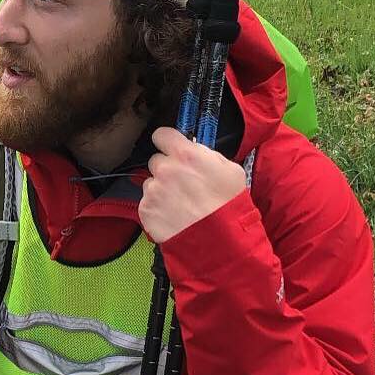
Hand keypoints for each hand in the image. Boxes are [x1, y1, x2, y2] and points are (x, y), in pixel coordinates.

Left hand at [139, 127, 246, 243]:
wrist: (218, 240)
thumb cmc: (228, 203)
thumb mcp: (229, 169)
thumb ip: (205, 154)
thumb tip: (192, 149)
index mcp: (185, 155)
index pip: (161, 134)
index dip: (166, 141)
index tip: (170, 147)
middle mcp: (164, 169)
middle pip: (156, 160)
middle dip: (166, 169)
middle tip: (181, 183)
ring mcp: (152, 190)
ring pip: (150, 183)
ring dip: (161, 189)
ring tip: (179, 204)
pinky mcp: (145, 210)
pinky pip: (147, 202)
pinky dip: (157, 207)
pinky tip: (172, 215)